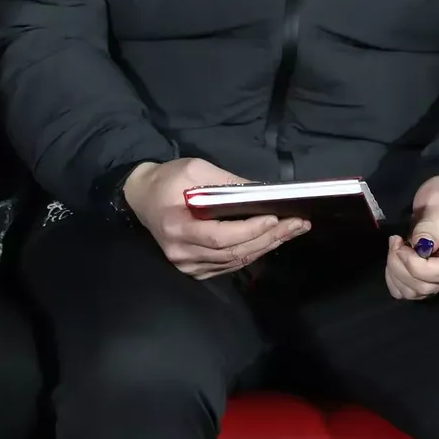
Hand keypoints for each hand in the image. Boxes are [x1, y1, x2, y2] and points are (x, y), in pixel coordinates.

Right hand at [121, 157, 308, 279]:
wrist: (141, 197)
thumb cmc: (167, 180)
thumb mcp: (194, 170)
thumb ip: (226, 182)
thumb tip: (262, 193)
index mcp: (177, 227)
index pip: (219, 236)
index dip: (249, 229)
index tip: (275, 218)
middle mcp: (181, 252)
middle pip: (232, 252)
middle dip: (269, 237)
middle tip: (298, 224)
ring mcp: (187, 264)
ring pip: (234, 261)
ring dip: (266, 246)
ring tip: (292, 231)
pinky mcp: (194, 269)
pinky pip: (228, 266)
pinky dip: (252, 252)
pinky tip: (271, 240)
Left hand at [384, 175, 438, 300]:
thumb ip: (430, 225)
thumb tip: (420, 247)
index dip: (414, 264)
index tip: (399, 242)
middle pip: (425, 286)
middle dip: (401, 267)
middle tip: (394, 241)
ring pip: (416, 292)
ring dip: (396, 274)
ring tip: (394, 248)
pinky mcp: (430, 275)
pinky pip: (411, 290)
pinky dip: (396, 281)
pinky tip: (393, 261)